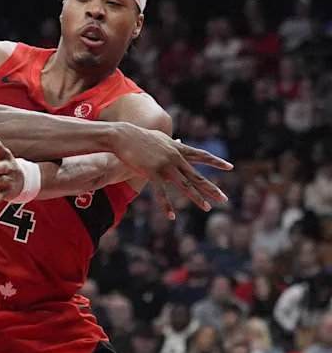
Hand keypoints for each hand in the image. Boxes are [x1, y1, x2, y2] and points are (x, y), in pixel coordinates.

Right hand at [113, 124, 232, 219]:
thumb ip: (171, 143)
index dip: (216, 162)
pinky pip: (161, 192)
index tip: (230, 167)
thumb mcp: (159, 138)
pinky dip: (166, 205)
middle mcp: (175, 157)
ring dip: (196, 198)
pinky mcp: (152, 172)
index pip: (202, 156)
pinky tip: (171, 217)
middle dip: (211, 188)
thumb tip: (179, 141)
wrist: (122, 136)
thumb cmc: (137, 136)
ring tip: (207, 208)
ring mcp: (165, 165)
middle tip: (224, 199)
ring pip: (185, 185)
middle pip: (197, 176)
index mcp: (178, 149)